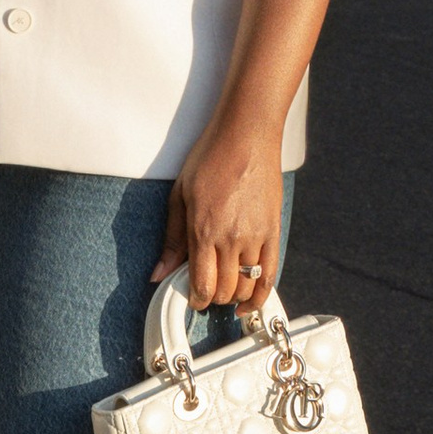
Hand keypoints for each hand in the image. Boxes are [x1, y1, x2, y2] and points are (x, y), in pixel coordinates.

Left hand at [154, 120, 283, 314]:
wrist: (246, 134)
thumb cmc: (211, 157)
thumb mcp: (180, 195)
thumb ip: (172, 239)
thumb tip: (158, 273)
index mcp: (203, 230)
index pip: (202, 285)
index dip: (196, 299)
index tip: (193, 297)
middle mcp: (231, 238)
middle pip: (224, 290)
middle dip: (213, 298)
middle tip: (207, 290)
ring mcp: (256, 236)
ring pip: (246, 285)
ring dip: (234, 294)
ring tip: (226, 289)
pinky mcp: (274, 230)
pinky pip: (271, 273)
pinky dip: (260, 293)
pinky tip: (250, 299)